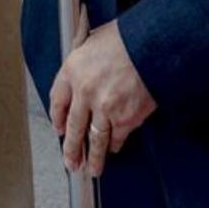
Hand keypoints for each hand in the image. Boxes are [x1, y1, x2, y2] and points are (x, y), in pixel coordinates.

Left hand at [50, 19, 155, 177]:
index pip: (57, 100)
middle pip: (73, 127)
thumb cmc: (125, 38)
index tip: (59, 128)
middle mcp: (84, 91)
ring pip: (94, 141)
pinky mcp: (124, 119)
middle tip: (71, 162)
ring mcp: (104, 108)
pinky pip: (116, 139)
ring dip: (93, 158)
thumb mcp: (92, 41)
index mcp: (73, 69)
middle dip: (71, 149)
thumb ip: (83, 61)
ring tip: (91, 169)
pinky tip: (113, 149)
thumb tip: (81, 71)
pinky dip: (114, 146)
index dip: (57, 117)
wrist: (150, 45)